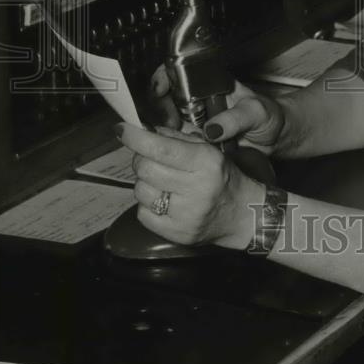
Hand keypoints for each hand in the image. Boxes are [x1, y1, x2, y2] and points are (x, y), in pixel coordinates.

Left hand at [119, 122, 264, 248]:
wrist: (240, 213)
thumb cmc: (221, 176)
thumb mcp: (207, 149)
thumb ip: (177, 138)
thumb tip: (145, 129)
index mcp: (206, 162)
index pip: (162, 148)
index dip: (136, 137)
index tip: (122, 129)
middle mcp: (196, 188)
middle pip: (145, 168)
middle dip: (141, 159)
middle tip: (149, 158)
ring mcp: (185, 214)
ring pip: (140, 190)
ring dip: (145, 182)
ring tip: (161, 181)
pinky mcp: (176, 233)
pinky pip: (142, 213)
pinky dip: (148, 204)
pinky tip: (163, 200)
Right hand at [151, 64, 285, 153]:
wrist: (276, 138)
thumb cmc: (269, 117)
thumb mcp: (257, 113)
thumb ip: (236, 118)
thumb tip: (211, 130)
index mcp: (212, 82)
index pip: (179, 71)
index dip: (164, 78)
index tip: (160, 91)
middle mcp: (199, 98)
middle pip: (165, 95)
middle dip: (160, 107)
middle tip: (170, 123)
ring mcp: (195, 118)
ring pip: (166, 118)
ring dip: (163, 128)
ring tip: (174, 137)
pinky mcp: (195, 138)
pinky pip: (175, 139)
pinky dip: (171, 143)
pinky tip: (177, 148)